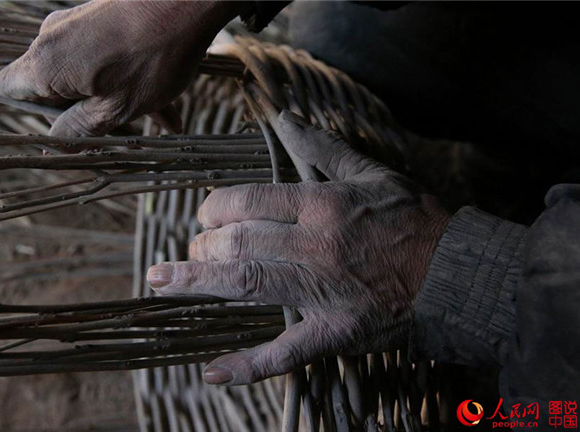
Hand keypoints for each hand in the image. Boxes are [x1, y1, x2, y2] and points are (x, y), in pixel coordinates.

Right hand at [0, 0, 241, 136]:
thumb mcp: (117, 108)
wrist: (186, 1)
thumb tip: (55, 145)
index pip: (6, 90)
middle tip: (126, 133)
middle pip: (54, 89)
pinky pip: (107, 60)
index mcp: (46, 65)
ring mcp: (77, 26)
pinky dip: (131, 83)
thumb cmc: (152, 57)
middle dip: (88, 116)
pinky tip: (168, 107)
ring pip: (89, 77)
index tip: (53, 132)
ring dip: (119, 102)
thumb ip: (80, 130)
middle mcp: (53, 40)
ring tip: (160, 119)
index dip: (23, 115)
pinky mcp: (101, 19)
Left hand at [147, 111, 450, 384]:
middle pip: (237, 244)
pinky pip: (286, 352)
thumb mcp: (371, 173)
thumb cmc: (414, 220)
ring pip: (245, 286)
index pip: (247, 202)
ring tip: (160, 283)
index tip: (204, 215)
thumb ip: (323, 148)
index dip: (214, 208)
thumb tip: (284, 120)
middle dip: (202, 246)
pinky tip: (212, 373)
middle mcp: (314, 247)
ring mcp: (322, 292)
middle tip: (189, 250)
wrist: (456, 273)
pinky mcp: (335, 332)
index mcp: (322, 206)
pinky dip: (248, 366)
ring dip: (197, 284)